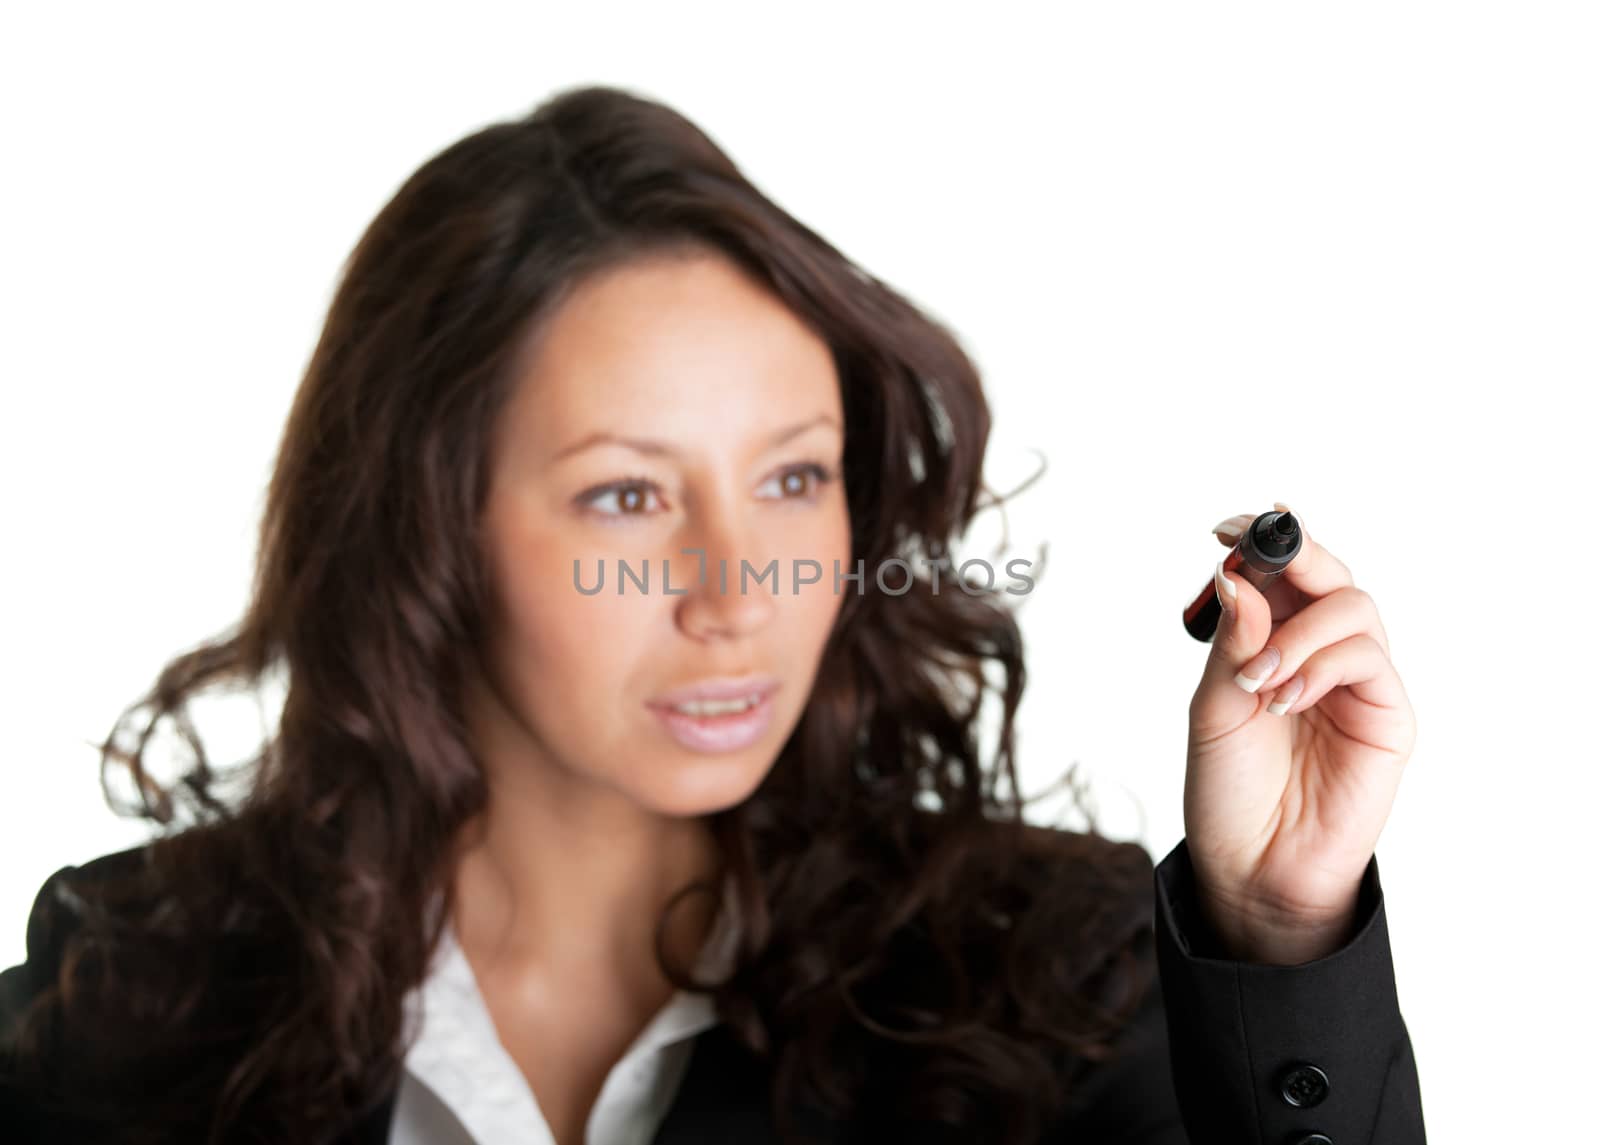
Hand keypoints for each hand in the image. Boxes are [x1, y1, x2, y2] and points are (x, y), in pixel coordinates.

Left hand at [1185, 503, 1417, 964]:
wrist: (1252, 866)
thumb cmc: (1228, 789)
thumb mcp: (1213, 708)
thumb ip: (1230, 643)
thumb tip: (1235, 575)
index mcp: (1275, 642)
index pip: (1283, 574)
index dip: (1264, 542)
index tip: (1227, 527)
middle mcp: (1321, 653)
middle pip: (1329, 575)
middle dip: (1293, 555)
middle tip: (1250, 553)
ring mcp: (1358, 683)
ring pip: (1354, 607)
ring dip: (1300, 629)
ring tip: (1258, 677)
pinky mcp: (1388, 716)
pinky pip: (1369, 660)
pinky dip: (1321, 665)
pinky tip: (1283, 697)